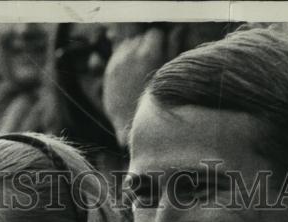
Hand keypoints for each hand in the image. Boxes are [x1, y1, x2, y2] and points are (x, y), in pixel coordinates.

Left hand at [102, 28, 166, 148]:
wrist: (133, 125)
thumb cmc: (156, 102)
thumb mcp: (168, 74)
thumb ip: (173, 49)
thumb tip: (178, 30)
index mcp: (148, 54)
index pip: (155, 33)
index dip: (161, 42)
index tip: (163, 52)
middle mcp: (131, 54)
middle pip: (141, 37)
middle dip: (147, 46)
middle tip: (152, 62)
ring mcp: (118, 62)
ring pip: (128, 44)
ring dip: (135, 51)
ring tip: (141, 67)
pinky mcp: (109, 70)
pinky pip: (118, 54)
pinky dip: (125, 59)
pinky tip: (131, 72)